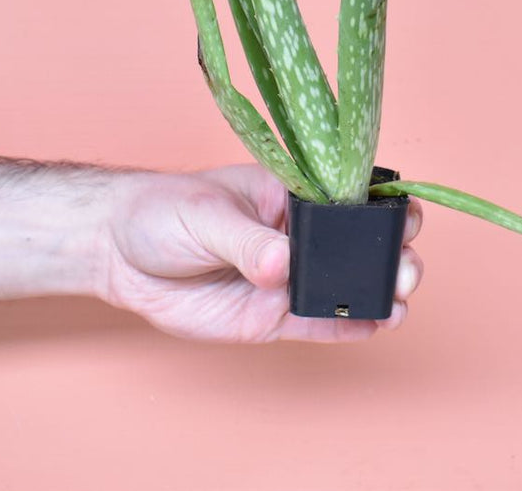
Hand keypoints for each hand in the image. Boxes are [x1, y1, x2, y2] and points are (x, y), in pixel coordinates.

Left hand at [99, 163, 423, 342]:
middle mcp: (296, 236)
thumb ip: (246, 241)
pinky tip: (380, 326)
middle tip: (403, 267)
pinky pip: (319, 324)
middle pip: (356, 244)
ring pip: (345, 287)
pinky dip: (351, 326)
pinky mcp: (270, 317)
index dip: (381, 204)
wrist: (117, 254)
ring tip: (401, 300)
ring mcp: (286, 278)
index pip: (346, 195)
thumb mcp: (204, 216)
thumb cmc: (161, 213)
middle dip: (391, 252)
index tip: (404, 217)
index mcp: (287, 194)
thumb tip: (282, 265)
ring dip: (380, 292)